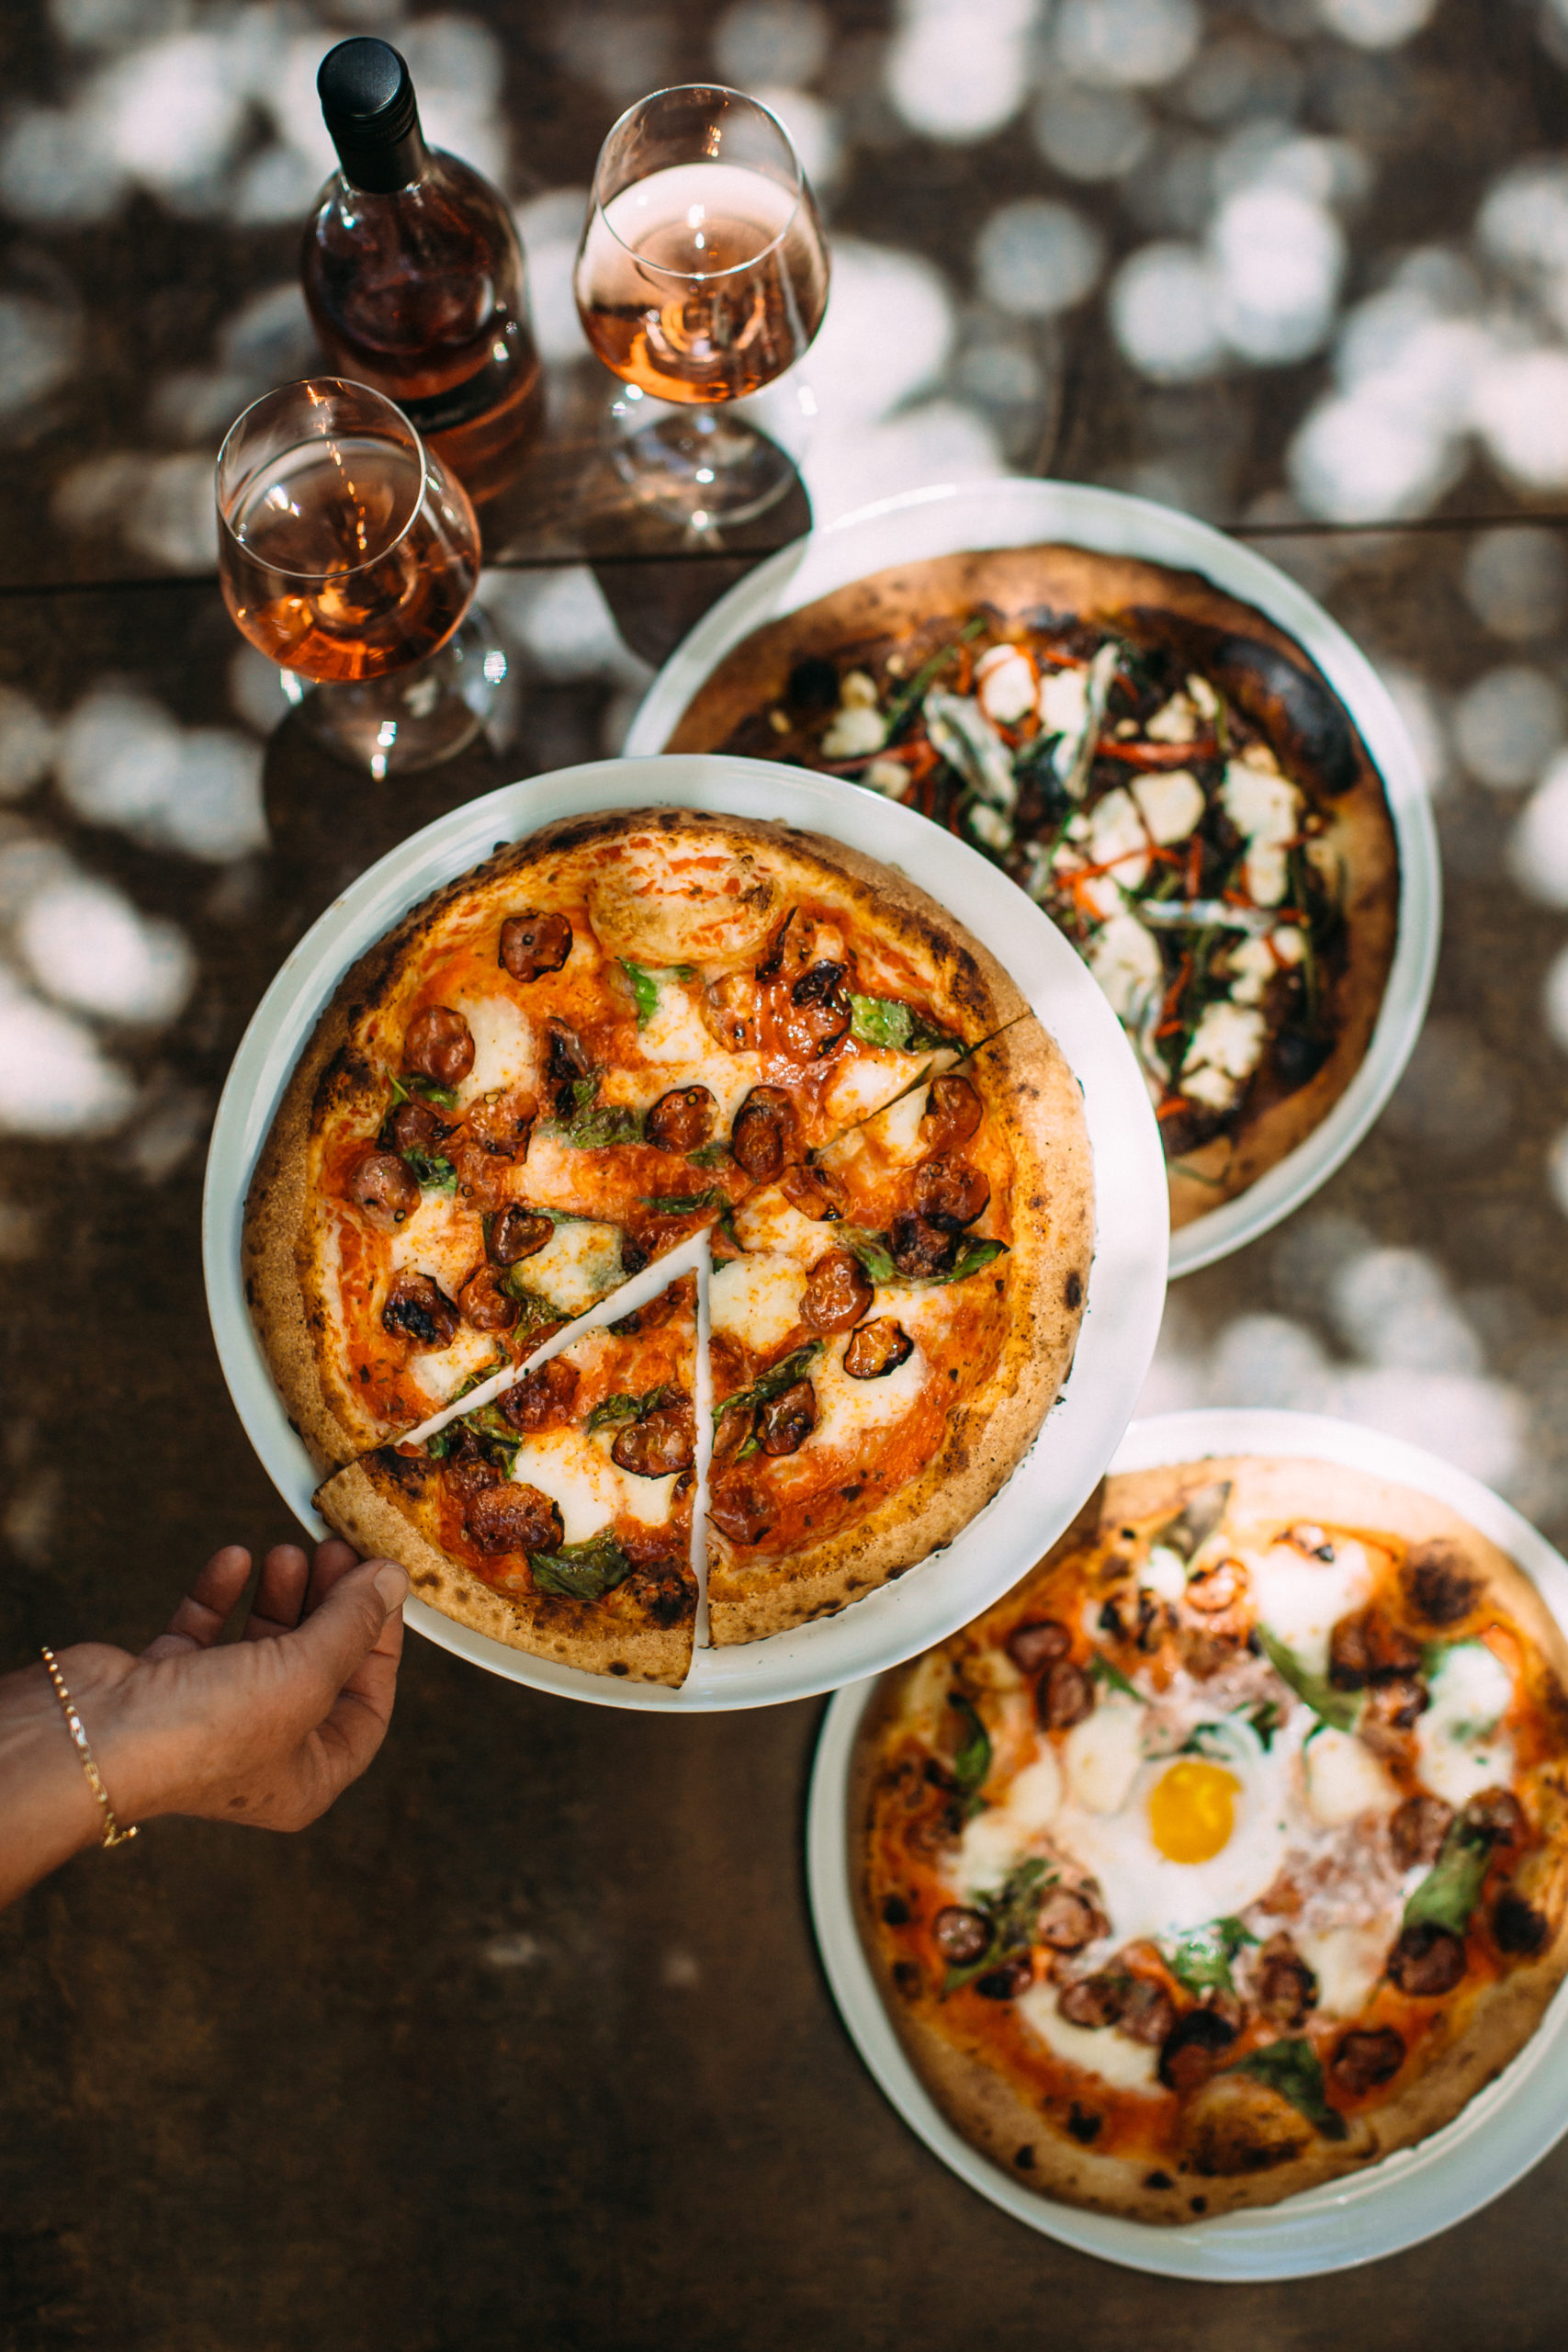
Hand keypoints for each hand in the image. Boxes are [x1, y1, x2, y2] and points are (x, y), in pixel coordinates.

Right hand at [76, 1537, 407, 1830]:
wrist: (90, 1736)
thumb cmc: (205, 1731)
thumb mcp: (305, 1675)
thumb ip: (352, 1623)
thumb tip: (394, 1580)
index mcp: (306, 1777)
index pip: (367, 1706)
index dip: (381, 1644)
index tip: (381, 1586)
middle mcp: (262, 1752)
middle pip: (317, 1667)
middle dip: (330, 1606)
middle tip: (335, 1551)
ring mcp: (210, 1718)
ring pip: (262, 1645)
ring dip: (279, 1595)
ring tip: (287, 1551)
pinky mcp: (164, 1684)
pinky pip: (205, 1631)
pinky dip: (221, 1594)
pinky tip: (234, 1559)